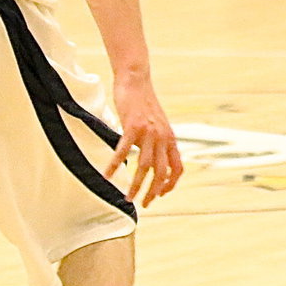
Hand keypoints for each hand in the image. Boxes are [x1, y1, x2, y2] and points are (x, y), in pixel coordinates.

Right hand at [105, 74, 183, 205]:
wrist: (137, 82)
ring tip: (127, 198)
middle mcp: (163, 137)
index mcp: (171, 139)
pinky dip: (114, 165)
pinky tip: (107, 175)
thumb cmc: (144, 105)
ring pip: (144, 166)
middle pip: (161, 172)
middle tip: (143, 204)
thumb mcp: (158, 125)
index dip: (171, 185)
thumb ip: (158, 142)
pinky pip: (123, 150)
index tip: (160, 195)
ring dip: (136, 185)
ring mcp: (148, 132)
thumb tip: (153, 160)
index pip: (178, 168)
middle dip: (153, 192)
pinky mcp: (133, 126)